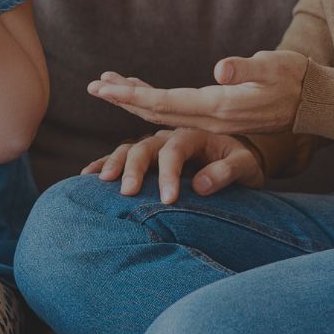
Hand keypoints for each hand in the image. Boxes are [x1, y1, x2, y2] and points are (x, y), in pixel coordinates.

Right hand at [81, 128, 262, 203]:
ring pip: (129, 147)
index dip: (169, 173)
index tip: (167, 200)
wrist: (239, 157)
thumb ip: (226, 171)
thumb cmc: (243, 162)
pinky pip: (122, 156)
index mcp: (194, 133)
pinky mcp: (149, 156)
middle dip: (133, 167)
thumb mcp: (245, 166)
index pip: (175, 150)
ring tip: (101, 181)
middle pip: (145, 145)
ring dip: (113, 162)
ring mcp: (156, 144)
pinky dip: (105, 163)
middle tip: (127, 192)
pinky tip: (88, 175)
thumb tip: (200, 185)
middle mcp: (170, 134)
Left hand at [86, 50, 309, 135]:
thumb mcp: (273, 66)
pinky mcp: (219, 117)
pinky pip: (178, 113)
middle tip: (93, 87)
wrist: (315, 102)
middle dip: (123, 99)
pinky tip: (143, 94)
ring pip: (165, 114)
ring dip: (136, 100)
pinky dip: (155, 103)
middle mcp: (211, 118)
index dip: (131, 96)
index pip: (164, 103)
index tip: (103, 89)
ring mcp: (214, 121)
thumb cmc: (296, 78)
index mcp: (219, 106)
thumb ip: (246, 68)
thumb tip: (220, 70)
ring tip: (110, 86)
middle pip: (156, 112)